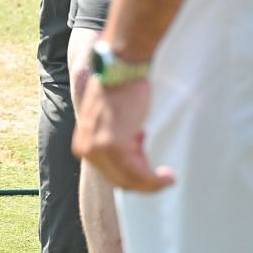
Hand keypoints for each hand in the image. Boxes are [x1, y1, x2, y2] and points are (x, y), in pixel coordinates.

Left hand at [72, 77, 175, 192]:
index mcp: (83, 144)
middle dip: (144, 181)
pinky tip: (168, 175)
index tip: (151, 169)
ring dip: (152, 183)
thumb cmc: (121, 91)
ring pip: (130, 180)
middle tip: (164, 175)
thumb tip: (136, 158)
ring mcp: (98, 148)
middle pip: (120, 181)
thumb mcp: (112, 122)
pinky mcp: (114, 145)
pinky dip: (155, 179)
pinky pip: (138, 174)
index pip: (110, 174)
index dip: (134, 176)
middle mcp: (86, 149)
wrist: (121, 69)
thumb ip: (116, 142)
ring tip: (169, 177)